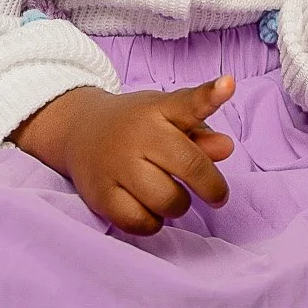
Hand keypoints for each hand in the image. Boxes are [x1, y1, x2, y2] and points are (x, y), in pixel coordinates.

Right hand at [10, 76, 235, 235]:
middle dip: (212, 187)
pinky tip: (148, 207)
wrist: (78, 130)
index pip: (188, 103)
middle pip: (190, 166)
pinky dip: (153, 222)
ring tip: (170, 194)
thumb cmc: (136, 125)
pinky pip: (142, 223)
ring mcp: (117, 165)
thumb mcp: (168, 118)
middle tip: (217, 195)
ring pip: (169, 201)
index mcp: (158, 109)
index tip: (228, 85)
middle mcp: (138, 134)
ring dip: (179, 205)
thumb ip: (200, 132)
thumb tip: (226, 148)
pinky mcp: (101, 195)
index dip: (212, 95)